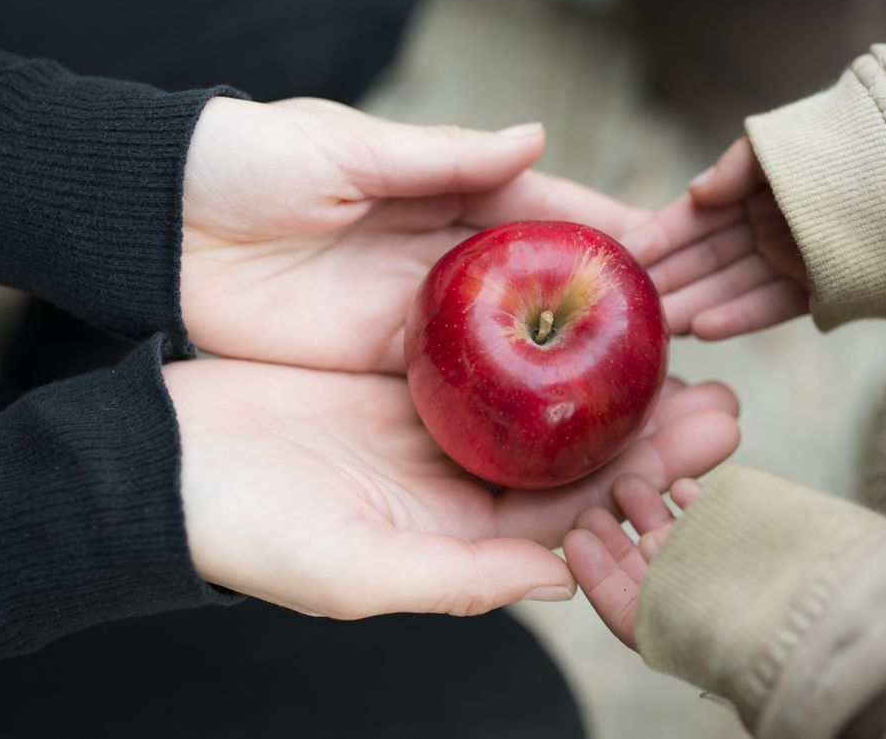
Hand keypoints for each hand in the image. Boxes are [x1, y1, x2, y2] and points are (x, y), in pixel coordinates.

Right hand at [165, 359, 737, 618]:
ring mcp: (434, 426)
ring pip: (538, 401)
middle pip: (572, 455)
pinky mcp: (403, 375)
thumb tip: (567, 579)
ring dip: (602, 375)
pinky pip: (482, 352)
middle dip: (649, 426)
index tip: (711, 436)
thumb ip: (462, 580)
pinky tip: (576, 304)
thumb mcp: (355, 570)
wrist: (163, 465)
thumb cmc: (249, 532)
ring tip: (673, 338)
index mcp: (461, 537)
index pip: (576, 514)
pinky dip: (530, 333)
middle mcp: (459, 483)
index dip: (647, 480)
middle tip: (722, 389)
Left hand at [180, 97, 647, 371]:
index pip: (547, 218)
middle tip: (674, 351)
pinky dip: (504, 407)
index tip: (675, 259)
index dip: (610, 237)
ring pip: (513, 349)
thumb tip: (537, 137)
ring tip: (636, 401)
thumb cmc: (244, 163)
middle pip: (545, 293)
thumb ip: (440, 155)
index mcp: (443, 194)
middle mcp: (445, 261)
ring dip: (569, 373)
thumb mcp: (342, 148)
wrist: (156, 230)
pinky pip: (456, 389)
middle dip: (607, 318)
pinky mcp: (380, 365)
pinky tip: (553, 430)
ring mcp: (418, 318)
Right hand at [621, 138, 808, 338]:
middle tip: (627, 303)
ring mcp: (792, 258)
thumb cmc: (841, 154)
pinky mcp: (818, 289)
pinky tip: (703, 330)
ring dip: (694, 305)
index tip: (624, 255)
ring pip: (732, 285)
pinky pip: (772, 305)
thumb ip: (736, 166)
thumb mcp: (780, 146)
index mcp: (754, 186)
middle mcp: (768, 224)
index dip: (659, 236)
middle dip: (668, 280)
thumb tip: (695, 191)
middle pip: (707, 257)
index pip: (696, 216)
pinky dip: (739, 317)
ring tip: (657, 326)